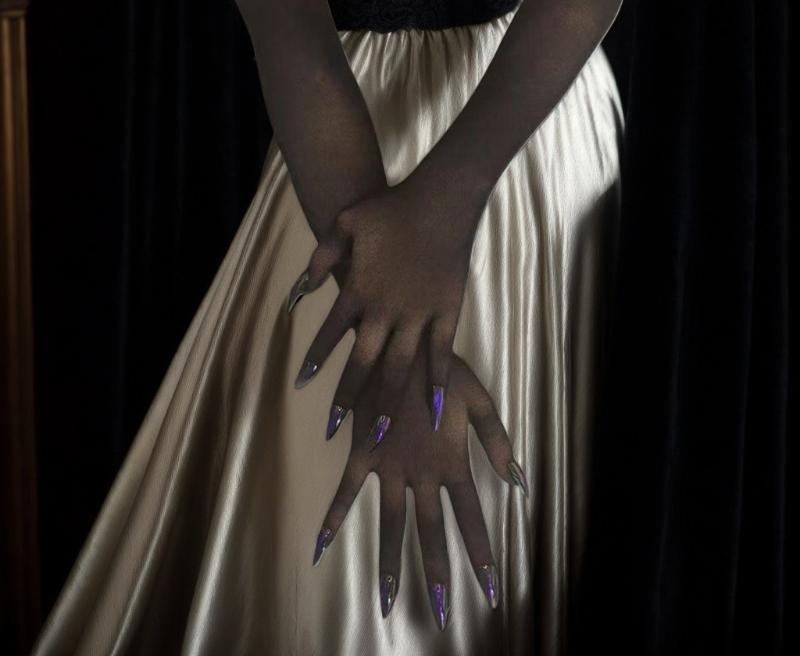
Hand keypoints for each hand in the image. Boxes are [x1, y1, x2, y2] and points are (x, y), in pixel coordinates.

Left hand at [287, 175, 484, 443]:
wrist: (440, 200)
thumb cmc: (390, 209)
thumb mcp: (344, 225)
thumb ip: (321, 258)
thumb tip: (300, 290)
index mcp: (359, 290)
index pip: (330, 334)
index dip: (315, 361)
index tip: (300, 385)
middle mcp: (386, 309)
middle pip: (362, 363)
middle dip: (347, 398)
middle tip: (335, 430)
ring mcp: (419, 313)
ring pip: (400, 367)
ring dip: (387, 402)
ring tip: (378, 434)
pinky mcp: (447, 310)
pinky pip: (442, 353)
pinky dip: (437, 381)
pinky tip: (435, 408)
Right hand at [310, 352, 528, 630]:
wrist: (398, 342)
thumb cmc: (441, 367)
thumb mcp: (476, 397)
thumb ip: (495, 439)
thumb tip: (518, 480)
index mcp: (452, 460)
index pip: (470, 517)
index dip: (480, 553)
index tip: (489, 588)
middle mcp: (421, 472)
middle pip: (431, 531)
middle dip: (437, 573)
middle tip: (441, 612)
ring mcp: (388, 465)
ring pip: (390, 523)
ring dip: (390, 563)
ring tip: (388, 602)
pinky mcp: (362, 451)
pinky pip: (346, 490)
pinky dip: (333, 518)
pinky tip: (321, 548)